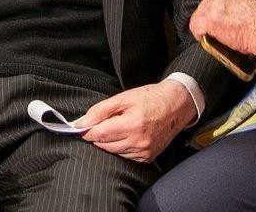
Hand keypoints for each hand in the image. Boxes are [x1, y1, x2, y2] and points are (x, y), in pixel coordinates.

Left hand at [76, 81, 194, 162]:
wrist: (176, 105)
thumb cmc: (151, 98)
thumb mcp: (124, 97)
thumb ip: (100, 110)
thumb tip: (81, 122)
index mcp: (132, 124)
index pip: (100, 134)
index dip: (86, 131)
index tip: (79, 127)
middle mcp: (138, 142)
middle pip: (104, 145)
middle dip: (97, 135)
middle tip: (98, 123)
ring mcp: (144, 152)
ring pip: (113, 152)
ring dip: (108, 142)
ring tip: (115, 127)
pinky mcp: (147, 158)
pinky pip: (124, 156)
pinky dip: (119, 147)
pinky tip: (124, 135)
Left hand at [190, 0, 255, 55]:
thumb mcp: (245, 1)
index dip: (213, 10)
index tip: (218, 17)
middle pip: (202, 7)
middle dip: (208, 18)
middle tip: (219, 28)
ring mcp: (211, 7)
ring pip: (198, 18)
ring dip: (204, 27)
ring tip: (217, 34)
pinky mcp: (208, 20)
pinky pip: (195, 28)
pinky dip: (200, 35)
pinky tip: (208, 38)